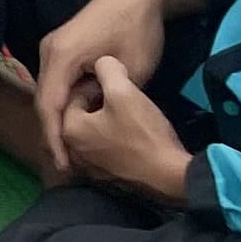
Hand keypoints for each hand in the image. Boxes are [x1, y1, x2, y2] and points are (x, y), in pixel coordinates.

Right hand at [33, 0, 195, 172]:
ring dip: (59, 120)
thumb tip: (91, 115)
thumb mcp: (131, 72)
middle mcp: (48, 52)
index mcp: (60, 57)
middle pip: (44, 101)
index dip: (54, 140)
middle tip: (67, 167)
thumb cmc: (138, 31)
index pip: (49, 107)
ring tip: (71, 150)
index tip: (63, 167)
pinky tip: (76, 121)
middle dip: (53, 134)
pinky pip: (58, 82)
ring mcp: (53, 48)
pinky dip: (65, 103)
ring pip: (50, 92)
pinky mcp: (63, 48)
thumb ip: (106, 98)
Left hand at [56, 58, 195, 204]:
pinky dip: (113, 139)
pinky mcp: (108, 178)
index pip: (73, 95)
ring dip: (106, 120)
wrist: (171, 176)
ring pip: (93, 133)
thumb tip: (102, 62)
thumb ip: (107, 68)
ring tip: (130, 114)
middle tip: (123, 97)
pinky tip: (133, 134)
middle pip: (81, 115)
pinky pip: (104, 150)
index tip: (117, 84)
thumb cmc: (143, 133)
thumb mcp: (124, 91)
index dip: (95, 84)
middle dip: (98, 102)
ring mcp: (90, 168)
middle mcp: (73, 151)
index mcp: (69, 130)